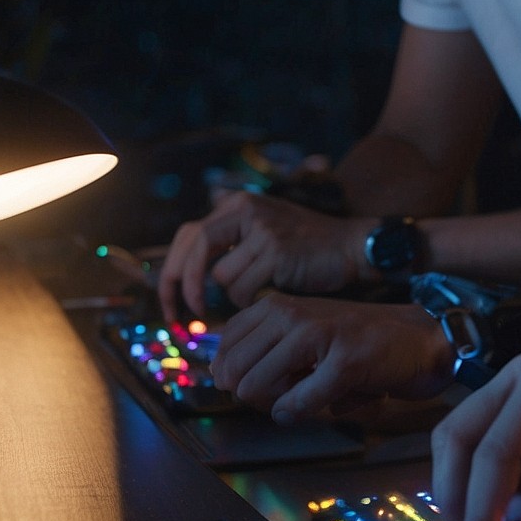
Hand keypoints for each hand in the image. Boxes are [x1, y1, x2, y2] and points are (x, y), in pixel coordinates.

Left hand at [160, 191, 370, 320]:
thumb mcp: (262, 232)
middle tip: (182, 316)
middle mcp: (247, 210)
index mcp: (239, 205)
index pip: (188, 235)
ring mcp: (262, 230)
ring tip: (260, 292)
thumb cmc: (305, 248)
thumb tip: (180, 274)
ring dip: (234, 295)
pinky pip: (242, 289)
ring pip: (221, 277)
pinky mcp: (276, 251)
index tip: (169, 301)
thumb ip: (227, 243)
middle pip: (195, 249)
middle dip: (182, 287)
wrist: (351, 247)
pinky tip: (271, 294)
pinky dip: (250, 300)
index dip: (171, 270)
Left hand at [212, 296, 453, 421]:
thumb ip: (262, 348)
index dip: (239, 377)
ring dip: (278, 404)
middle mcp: (290, 313)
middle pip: (232, 373)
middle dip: (254, 395)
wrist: (423, 339)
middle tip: (289, 392)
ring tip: (311, 393)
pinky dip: (305, 413)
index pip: (223, 350)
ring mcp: (318, 335)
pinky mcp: (344, 362)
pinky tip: (331, 401)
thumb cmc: (361, 341)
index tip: (270, 380)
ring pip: (256, 388)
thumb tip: (220, 378)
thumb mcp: (304, 332)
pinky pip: (297, 405)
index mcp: (276, 305)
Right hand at [428, 324, 520, 520]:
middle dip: (460, 514)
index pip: (495, 455)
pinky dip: (493, 489)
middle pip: (457, 449)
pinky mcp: (504, 410)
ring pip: (459, 453)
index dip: (483, 518)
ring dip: (474, 502)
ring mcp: (503, 392)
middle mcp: (510, 380)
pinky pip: (480, 453)